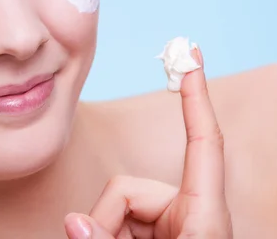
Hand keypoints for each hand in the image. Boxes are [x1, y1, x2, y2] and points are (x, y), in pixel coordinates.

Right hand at [65, 46, 231, 237]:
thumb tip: (73, 221)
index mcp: (203, 212)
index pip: (203, 141)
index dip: (196, 96)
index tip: (191, 56)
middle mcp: (185, 211)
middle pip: (128, 185)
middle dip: (107, 216)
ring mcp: (167, 223)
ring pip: (116, 201)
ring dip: (104, 228)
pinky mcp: (151, 234)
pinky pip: (113, 219)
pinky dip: (104, 233)